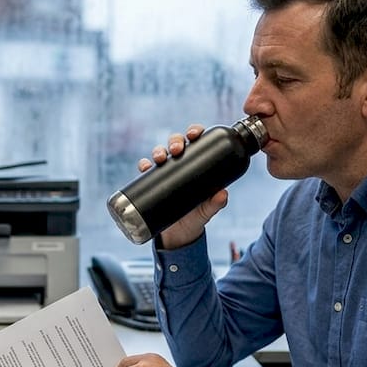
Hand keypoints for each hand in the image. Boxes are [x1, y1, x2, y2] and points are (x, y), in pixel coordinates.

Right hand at [137, 124, 229, 248]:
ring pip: (160, 153)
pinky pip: (146, 169)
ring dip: (158, 150)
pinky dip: (144, 165)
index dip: (194, 131)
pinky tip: (145, 167)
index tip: (194, 134)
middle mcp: (180, 164)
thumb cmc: (196, 217)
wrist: (179, 234)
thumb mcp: (207, 211)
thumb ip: (216, 203)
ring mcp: (165, 172)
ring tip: (160, 158)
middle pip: (176, 143)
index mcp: (197, 163)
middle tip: (177, 149)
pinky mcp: (152, 182)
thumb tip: (223, 194)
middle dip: (175, 141)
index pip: (196, 141)